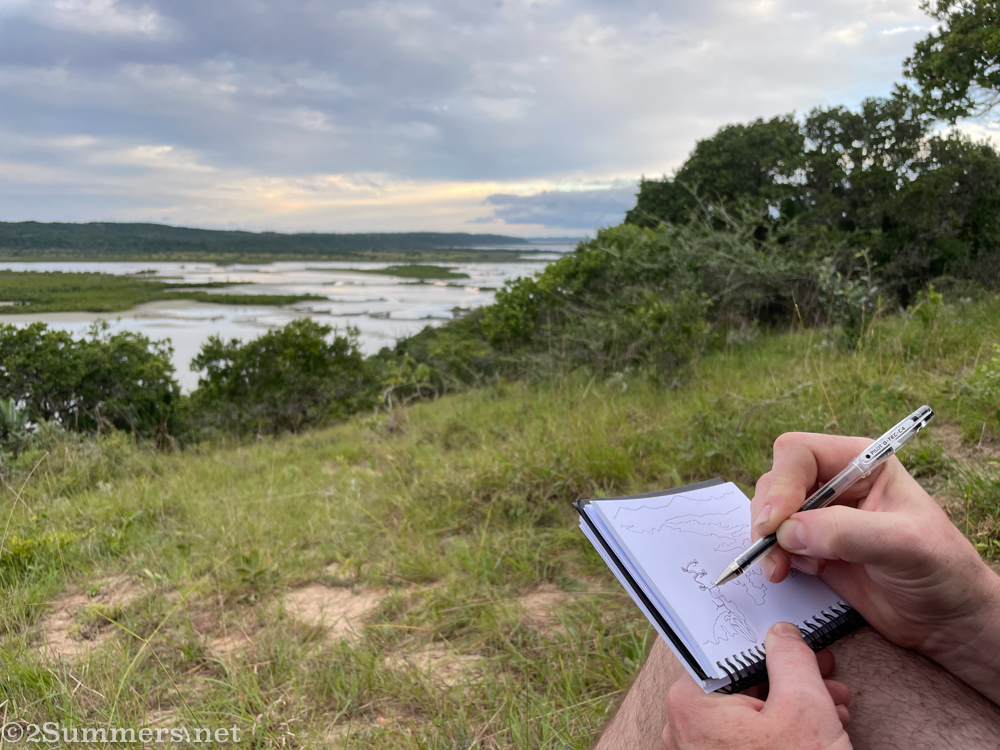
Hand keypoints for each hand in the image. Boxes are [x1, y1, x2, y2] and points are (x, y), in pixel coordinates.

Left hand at [663, 622, 851, 749]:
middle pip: (742, 686)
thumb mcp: (804, 708)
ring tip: (835, 710)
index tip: (798, 645)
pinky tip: (817, 735)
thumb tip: (782, 635)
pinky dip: (780, 735)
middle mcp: (684, 729)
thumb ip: (791, 660)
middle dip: (792, 681)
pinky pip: (745, 743)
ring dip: (794, 707)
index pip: (728, 654)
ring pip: (749, 716)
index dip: (771, 647)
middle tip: (828, 679)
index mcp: (691, 703)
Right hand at [751, 432, 999, 701]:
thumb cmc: (942, 571)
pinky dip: (771, 557)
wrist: (948, 620)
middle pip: (777, 481)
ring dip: (764, 540)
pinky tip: (788, 573)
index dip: (782, 482)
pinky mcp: (812, 549)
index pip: (800, 454)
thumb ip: (846, 532)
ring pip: (769, 513)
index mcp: (861, 463)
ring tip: (777, 569)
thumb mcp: (903, 544)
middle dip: (767, 514)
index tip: (775, 521)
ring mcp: (821, 517)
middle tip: (768, 546)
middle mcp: (836, 484)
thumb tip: (787, 530)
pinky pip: (775, 543)